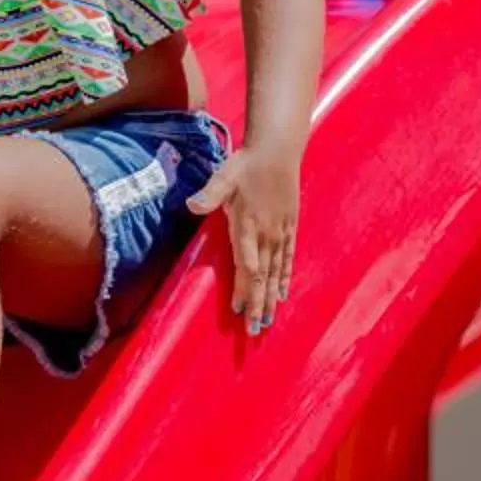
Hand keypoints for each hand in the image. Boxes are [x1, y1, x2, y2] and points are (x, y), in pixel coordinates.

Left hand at [185, 146, 299, 333]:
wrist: (278, 150)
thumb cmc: (246, 164)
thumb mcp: (224, 176)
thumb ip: (210, 194)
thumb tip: (192, 204)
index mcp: (247, 225)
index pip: (246, 264)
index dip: (243, 288)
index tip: (237, 309)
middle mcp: (265, 234)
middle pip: (262, 276)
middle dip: (257, 304)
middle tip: (253, 330)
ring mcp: (279, 233)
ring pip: (276, 273)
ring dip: (271, 298)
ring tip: (267, 321)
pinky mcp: (288, 228)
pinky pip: (287, 259)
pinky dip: (285, 278)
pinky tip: (282, 294)